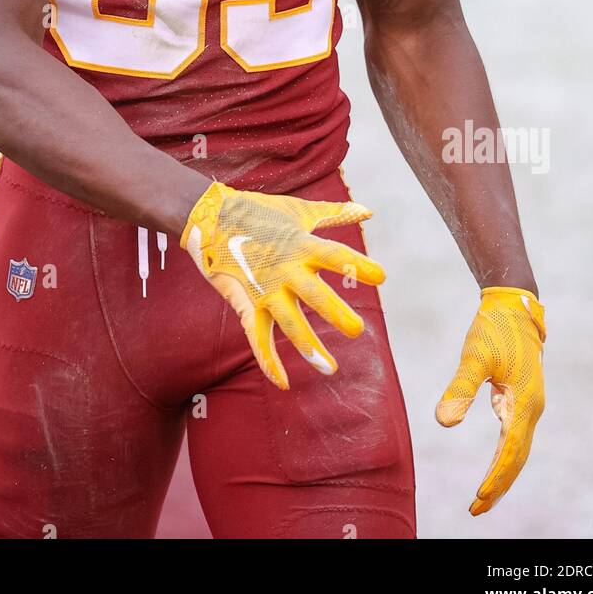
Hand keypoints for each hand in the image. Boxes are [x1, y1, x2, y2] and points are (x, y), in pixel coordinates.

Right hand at [180, 180, 384, 389]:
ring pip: (287, 322)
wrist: (210, 216)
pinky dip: (268, 360)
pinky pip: (257, 336)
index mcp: (299, 244)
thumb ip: (336, 214)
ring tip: (330, 367)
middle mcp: (283, 268)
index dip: (356, 265)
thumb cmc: (260, 211)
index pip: (334, 255)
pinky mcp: (246, 302)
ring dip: (308, 346)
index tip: (381, 277)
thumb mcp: (299, 210)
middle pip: (313, 294)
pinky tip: (283, 383)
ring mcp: (264, 288)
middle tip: (357, 330)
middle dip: (334, 312)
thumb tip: (368, 211)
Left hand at [436, 286, 545, 514]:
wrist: (514, 304)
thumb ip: (460, 389)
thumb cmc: (494, 328)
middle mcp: (532, 408)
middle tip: (475, 509)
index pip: (510, 452)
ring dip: (503, 472)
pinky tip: (494, 464)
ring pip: (518, 448)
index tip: (477, 499)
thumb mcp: (474, 357)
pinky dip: (505, 453)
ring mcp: (529, 404)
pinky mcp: (521, 397)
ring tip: (483, 495)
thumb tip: (444, 423)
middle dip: (499, 485)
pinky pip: (515, 434)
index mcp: (525, 403)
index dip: (495, 478)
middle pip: (517, 457)